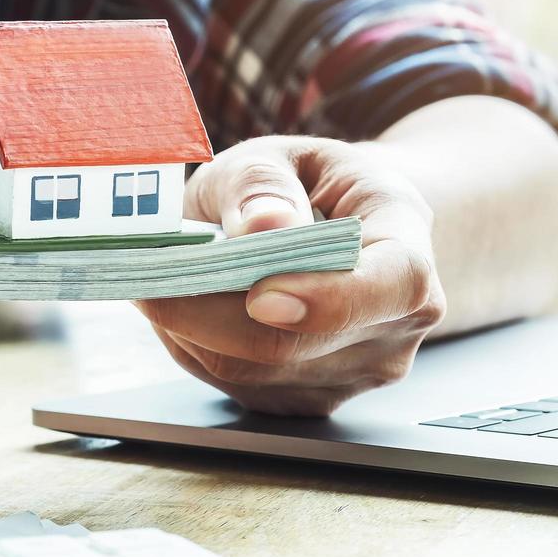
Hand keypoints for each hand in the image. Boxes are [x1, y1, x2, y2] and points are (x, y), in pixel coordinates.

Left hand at [136, 136, 445, 415]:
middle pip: (298, 346)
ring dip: (193, 330)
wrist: (335, 228)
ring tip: (167, 279)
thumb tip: (261, 226)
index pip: (390, 287)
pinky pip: (240, 387)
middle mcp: (397, 325)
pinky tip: (190, 309)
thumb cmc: (306, 187)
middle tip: (149, 275)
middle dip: (209, 312)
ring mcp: (360, 371)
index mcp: (408, 246)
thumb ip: (263, 183)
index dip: (325, 299)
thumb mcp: (281, 157)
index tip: (257, 295)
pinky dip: (200, 349)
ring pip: (255, 374)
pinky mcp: (313, 399)